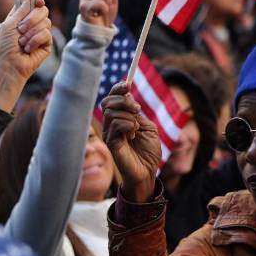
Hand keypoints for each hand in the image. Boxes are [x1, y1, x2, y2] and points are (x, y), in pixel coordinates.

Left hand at [0, 0, 52, 111]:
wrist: (9, 65)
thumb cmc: (5, 46)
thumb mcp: (9, 24)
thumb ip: (20, 10)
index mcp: (21, 17)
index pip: (33, 2)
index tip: (38, 1)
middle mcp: (32, 23)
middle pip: (42, 10)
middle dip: (31, 19)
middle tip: (20, 29)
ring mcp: (40, 33)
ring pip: (45, 21)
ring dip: (31, 33)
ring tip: (22, 43)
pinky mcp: (47, 43)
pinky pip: (47, 33)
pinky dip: (35, 40)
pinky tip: (28, 49)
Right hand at [101, 82, 160, 201]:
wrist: (148, 171)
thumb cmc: (148, 151)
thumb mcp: (147, 127)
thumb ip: (137, 113)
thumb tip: (128, 96)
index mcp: (119, 118)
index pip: (112, 98)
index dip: (117, 89)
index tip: (127, 85)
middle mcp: (110, 125)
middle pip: (107, 102)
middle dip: (123, 100)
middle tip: (137, 108)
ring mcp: (108, 133)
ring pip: (111, 112)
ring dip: (128, 116)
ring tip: (136, 128)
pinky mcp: (110, 142)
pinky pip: (115, 125)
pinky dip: (127, 125)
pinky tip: (132, 135)